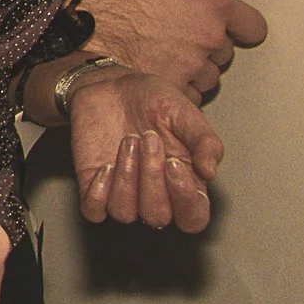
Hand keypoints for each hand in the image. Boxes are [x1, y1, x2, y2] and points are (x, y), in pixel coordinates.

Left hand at [70, 67, 220, 230]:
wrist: (114, 85)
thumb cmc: (154, 102)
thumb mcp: (187, 114)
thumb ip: (205, 143)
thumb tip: (210, 172)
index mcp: (185, 184)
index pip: (193, 218)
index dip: (185, 199)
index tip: (173, 163)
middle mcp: (154, 195)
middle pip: (157, 216)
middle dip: (151, 176)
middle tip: (148, 137)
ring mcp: (122, 193)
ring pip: (124, 213)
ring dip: (126, 178)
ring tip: (128, 141)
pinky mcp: (92, 185)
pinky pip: (93, 211)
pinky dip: (97, 193)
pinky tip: (105, 165)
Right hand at [84, 0, 266, 99]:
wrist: (85, 17)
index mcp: (213, 5)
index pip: (251, 26)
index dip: (240, 29)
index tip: (236, 32)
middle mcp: (209, 37)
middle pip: (224, 52)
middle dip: (204, 47)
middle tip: (177, 39)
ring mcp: (192, 66)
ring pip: (208, 77)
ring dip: (192, 71)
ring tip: (162, 56)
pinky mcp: (174, 88)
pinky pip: (188, 95)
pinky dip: (176, 88)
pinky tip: (157, 72)